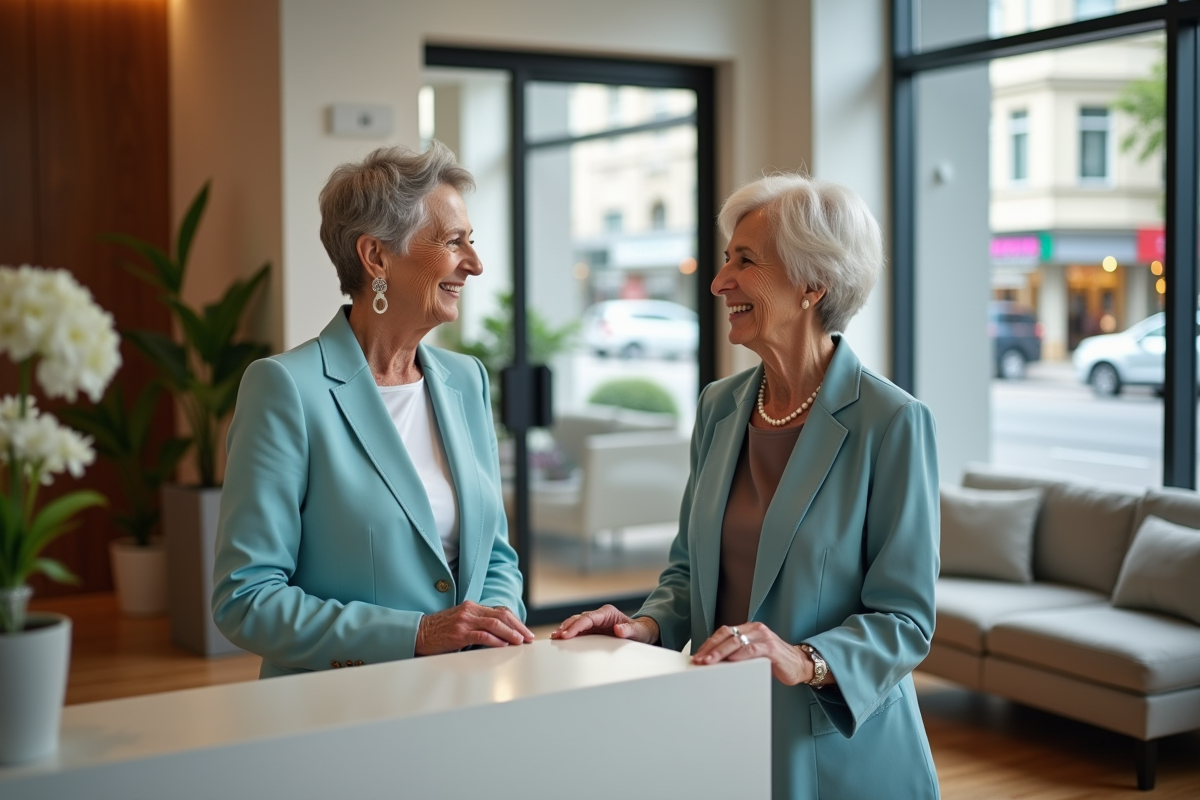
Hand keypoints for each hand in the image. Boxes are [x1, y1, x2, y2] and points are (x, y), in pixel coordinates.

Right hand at [415, 601, 534, 655]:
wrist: (418, 634)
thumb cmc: (440, 631)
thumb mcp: (461, 623)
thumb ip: (478, 625)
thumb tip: (500, 637)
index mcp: (472, 607)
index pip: (500, 611)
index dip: (516, 621)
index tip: (525, 631)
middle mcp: (470, 611)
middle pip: (501, 616)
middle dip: (518, 627)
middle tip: (529, 637)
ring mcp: (464, 621)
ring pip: (494, 624)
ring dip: (510, 633)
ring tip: (520, 641)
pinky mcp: (458, 633)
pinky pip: (481, 635)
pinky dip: (495, 640)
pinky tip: (503, 645)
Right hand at [550, 604, 658, 643]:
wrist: (640, 633)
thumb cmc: (639, 631)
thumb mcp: (637, 632)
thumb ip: (628, 631)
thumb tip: (618, 629)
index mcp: (608, 613)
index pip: (588, 618)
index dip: (576, 625)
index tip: (567, 634)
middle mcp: (599, 616)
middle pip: (579, 619)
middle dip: (567, 627)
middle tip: (557, 636)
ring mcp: (595, 622)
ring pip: (576, 622)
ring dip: (565, 629)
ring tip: (555, 637)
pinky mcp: (593, 629)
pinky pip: (578, 629)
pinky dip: (569, 632)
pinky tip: (560, 637)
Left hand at [692, 622, 828, 686]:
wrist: (800, 665)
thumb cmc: (775, 661)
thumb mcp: (752, 655)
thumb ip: (737, 654)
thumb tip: (713, 662)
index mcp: (748, 629)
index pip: (723, 632)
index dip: (709, 643)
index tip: (698, 655)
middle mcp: (755, 629)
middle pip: (727, 635)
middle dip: (711, 648)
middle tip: (699, 659)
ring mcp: (764, 637)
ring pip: (737, 642)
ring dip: (720, 653)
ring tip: (709, 662)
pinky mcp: (772, 648)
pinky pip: (752, 650)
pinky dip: (739, 655)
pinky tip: (730, 661)